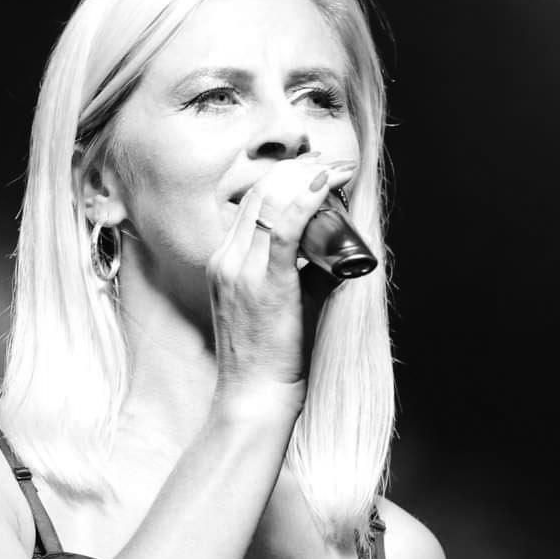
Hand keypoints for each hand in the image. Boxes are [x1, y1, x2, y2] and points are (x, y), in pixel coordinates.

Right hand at [210, 155, 356, 406]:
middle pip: (258, 196)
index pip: (249, 205)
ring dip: (306, 179)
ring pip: (270, 204)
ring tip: (335, 169)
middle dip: (295, 171)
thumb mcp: (276, 306)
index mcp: (224, 263)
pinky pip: (285, 231)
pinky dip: (305, 202)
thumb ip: (298, 276)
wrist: (254, 397)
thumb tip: (333, 256)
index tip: (311, 169)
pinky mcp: (266, 285)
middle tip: (328, 162)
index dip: (281, 179)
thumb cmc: (269, 358)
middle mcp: (227, 261)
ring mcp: (242, 272)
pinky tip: (323, 185)